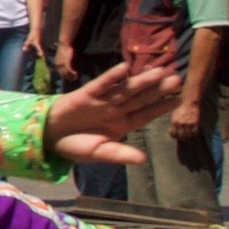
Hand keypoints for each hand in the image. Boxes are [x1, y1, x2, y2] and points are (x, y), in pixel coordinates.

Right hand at [42, 60, 178, 164]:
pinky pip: (102, 84)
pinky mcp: (86, 94)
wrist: (49, 137)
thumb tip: (144, 159)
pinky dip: (112, 76)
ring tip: (160, 72)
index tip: (180, 99)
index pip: (146, 114)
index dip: (162, 107)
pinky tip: (125, 68)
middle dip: (158, 89)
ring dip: (142, 80)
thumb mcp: (99, 153)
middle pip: (140, 98)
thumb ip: (120, 155)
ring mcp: (102, 101)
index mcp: (122, 125)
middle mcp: (115, 110)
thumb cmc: (76, 146)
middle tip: (177, 79)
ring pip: (126, 89)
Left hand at [169, 104, 202, 137]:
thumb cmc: (181, 108)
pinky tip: (193, 132)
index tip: (176, 136)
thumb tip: (172, 131)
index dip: (175, 136)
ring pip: (188, 135)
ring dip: (189, 136)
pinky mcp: (195, 122)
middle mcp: (180, 123)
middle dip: (182, 138)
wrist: (189, 102)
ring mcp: (188, 123)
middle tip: (184, 138)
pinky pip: (195, 132)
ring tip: (189, 135)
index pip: (173, 133)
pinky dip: (194, 133)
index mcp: (174, 122)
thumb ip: (174, 123)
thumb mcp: (174, 115)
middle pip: (181, 136)